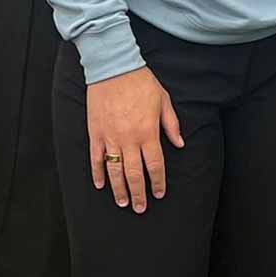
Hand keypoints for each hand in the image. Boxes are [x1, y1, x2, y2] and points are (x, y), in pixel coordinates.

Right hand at [87, 67, 184, 211]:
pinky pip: (96, 158)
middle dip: (139, 193)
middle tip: (141, 208)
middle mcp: (129, 139)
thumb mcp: (163, 100)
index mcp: (148, 132)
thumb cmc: (141, 82)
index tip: (159, 193)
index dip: (158, 182)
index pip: (155, 165)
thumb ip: (171, 124)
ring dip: (119, 189)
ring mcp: (110, 137)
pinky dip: (98, 173)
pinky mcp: (95, 133)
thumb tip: (180, 144)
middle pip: (134, 174)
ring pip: (115, 170)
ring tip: (123, 203)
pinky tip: (101, 185)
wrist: (114, 68)